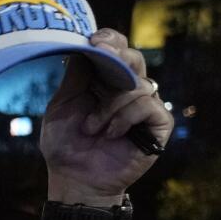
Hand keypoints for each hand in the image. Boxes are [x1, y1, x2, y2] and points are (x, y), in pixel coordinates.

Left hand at [40, 29, 169, 205]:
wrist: (75, 179)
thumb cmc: (65, 145)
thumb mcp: (61, 106)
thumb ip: (75, 77)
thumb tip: (81, 45)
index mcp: (104, 81)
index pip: (116, 49)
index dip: (110, 40)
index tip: (94, 41)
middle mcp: (127, 89)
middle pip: (133, 58)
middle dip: (117, 58)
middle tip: (101, 59)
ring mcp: (144, 106)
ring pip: (138, 84)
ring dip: (110, 105)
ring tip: (92, 128)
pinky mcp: (158, 124)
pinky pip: (148, 105)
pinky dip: (125, 117)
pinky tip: (111, 134)